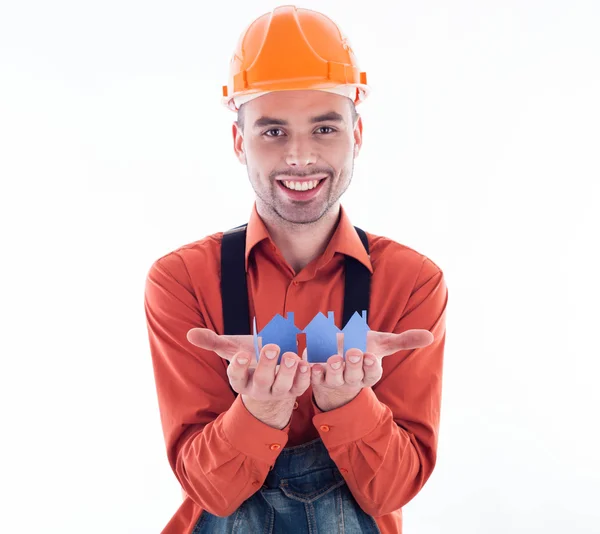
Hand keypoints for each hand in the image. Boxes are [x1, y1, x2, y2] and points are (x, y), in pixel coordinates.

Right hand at [186, 329, 309, 400]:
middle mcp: (258, 389)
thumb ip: (213, 342)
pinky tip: (307, 361)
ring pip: (283, 385)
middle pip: (262, 380)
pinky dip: (305, 375)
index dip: (238, 367)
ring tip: (291, 355)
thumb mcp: (231, 349)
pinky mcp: (296, 389)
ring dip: (288, 371)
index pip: (236, 377)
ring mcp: (278, 391)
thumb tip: (190, 334)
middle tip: (271, 347)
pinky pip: (301, 385)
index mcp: (240, 380)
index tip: (241, 354)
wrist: (271, 377)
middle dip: (266, 364)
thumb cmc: (248, 358)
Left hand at [309, 328, 434, 410]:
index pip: (372, 374)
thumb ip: (404, 340)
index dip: (371, 366)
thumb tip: (430, 336)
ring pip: (333, 378)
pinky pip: (313, 377)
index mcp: (368, 373)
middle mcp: (351, 379)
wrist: (335, 353)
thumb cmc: (363, 348)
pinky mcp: (315, 376)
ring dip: (333, 369)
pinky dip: (311, 371)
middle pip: (353, 377)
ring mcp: (332, 379)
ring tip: (333, 358)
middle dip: (354, 365)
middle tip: (354, 352)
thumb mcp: (382, 343)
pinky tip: (311, 363)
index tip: (371, 356)